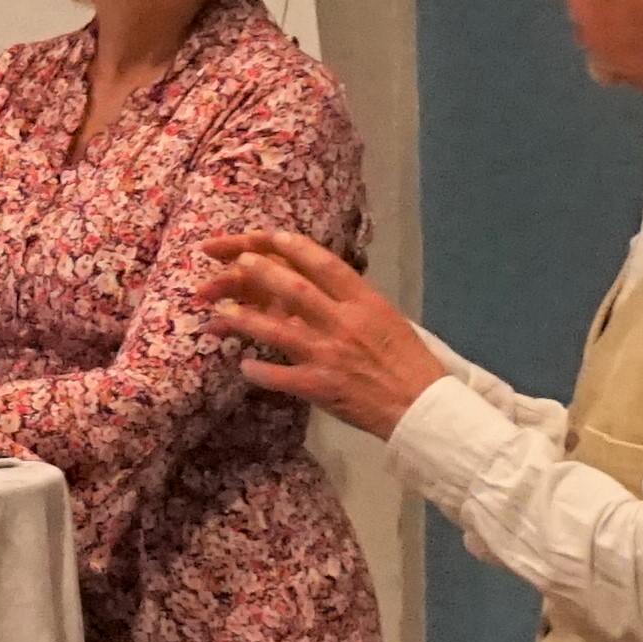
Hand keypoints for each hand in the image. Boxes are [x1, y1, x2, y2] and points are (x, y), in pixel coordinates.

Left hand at [201, 228, 440, 437]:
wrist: (421, 405)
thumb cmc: (406, 360)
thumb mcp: (385, 318)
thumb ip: (352, 301)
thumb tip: (319, 283)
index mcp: (365, 303)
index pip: (326, 265)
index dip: (296, 247)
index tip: (273, 236)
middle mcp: (344, 323)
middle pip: (295, 290)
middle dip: (262, 273)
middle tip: (239, 262)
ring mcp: (329, 354)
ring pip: (277, 331)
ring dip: (245, 319)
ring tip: (220, 311)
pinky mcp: (319, 386)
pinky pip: (279, 377)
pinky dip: (258, 371)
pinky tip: (243, 366)